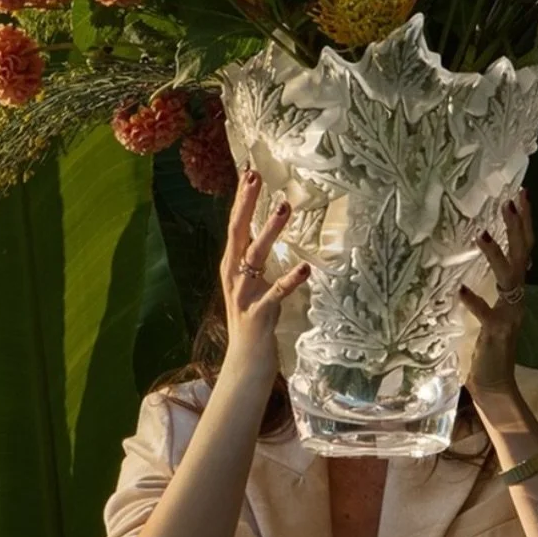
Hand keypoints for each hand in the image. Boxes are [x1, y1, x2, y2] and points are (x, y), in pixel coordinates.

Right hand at [220, 166, 309, 382]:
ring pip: (255, 258)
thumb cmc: (253, 320)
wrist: (245, 364)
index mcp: (231, 267)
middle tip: (257, 178)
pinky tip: (306, 268)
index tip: (250, 172)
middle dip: (246, 205)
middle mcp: (233, 277)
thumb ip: (257, 260)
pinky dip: (290, 280)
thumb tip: (271, 229)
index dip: (241, 200)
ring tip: (284, 208)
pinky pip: (276, 294)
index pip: (234, 226)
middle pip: (237, 234)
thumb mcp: (252, 284)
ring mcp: (244, 296)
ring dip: (270, 232)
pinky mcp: (259, 315)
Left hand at [458, 189, 533, 407]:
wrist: (494, 385)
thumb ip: (491, 286)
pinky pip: (486, 314)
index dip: (524, 222)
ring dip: (495, 255)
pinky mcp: (495, 333)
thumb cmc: (487, 345)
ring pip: (508, 278)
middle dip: (518, 227)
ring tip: (481, 233)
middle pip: (523, 255)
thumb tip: (480, 258)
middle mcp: (516, 299)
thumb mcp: (489, 308)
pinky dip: (475, 301)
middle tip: (512, 199)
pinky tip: (461, 290)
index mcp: (514, 291)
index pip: (524, 249)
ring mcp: (508, 315)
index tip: (521, 194)